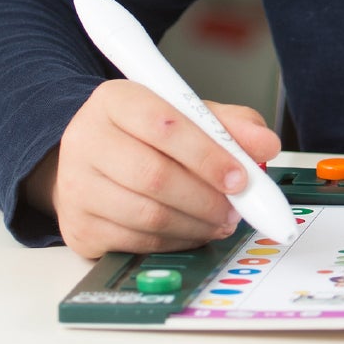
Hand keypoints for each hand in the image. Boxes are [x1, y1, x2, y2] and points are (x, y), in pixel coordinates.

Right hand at [24, 81, 279, 258]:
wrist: (92, 161)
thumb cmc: (144, 135)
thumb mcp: (186, 115)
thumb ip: (229, 124)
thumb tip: (265, 144)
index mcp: (115, 100)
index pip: (164, 125)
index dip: (208, 155)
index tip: (241, 177)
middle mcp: (87, 140)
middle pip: (155, 176)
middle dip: (207, 198)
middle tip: (237, 208)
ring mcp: (77, 187)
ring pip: (148, 216)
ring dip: (197, 225)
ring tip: (221, 220)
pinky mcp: (79, 228)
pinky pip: (139, 243)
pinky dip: (177, 242)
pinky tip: (193, 231)